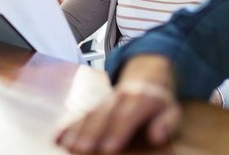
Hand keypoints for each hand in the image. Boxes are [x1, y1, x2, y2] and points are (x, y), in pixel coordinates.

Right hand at [56, 55, 180, 153]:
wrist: (146, 80)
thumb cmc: (159, 105)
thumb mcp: (171, 110)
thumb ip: (166, 122)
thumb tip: (158, 135)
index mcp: (141, 99)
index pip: (127, 115)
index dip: (118, 130)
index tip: (109, 147)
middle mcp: (120, 97)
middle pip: (103, 115)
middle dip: (92, 132)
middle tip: (82, 150)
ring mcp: (105, 101)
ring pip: (89, 115)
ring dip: (77, 131)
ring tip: (67, 146)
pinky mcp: (95, 107)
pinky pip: (80, 116)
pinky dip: (68, 126)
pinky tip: (57, 138)